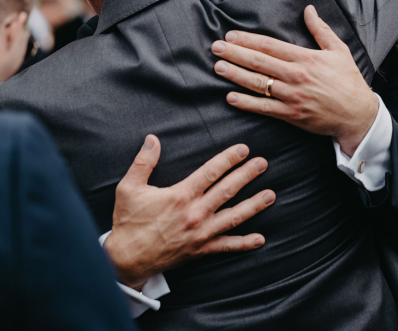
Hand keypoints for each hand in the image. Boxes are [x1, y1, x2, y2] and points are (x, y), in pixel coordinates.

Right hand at [104, 135, 274, 288]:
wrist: (126, 259)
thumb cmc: (128, 222)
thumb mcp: (129, 188)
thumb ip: (143, 162)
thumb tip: (153, 139)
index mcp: (181, 196)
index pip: (210, 172)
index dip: (228, 159)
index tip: (243, 149)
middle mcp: (195, 213)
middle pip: (227, 190)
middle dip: (247, 175)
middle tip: (263, 163)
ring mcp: (200, 234)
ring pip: (233, 216)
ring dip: (253, 205)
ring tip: (270, 194)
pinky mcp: (200, 250)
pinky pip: (226, 246)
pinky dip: (244, 243)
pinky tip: (260, 238)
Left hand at [212, 5, 377, 156]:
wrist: (358, 115)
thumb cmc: (348, 81)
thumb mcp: (339, 50)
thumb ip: (321, 29)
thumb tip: (309, 9)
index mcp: (305, 58)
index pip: (270, 45)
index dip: (248, 40)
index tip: (231, 35)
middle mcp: (295, 76)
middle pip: (259, 62)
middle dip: (235, 53)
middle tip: (215, 47)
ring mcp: (292, 96)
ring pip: (257, 84)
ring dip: (235, 75)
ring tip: (218, 67)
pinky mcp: (291, 115)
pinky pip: (264, 108)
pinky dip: (246, 103)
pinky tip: (231, 97)